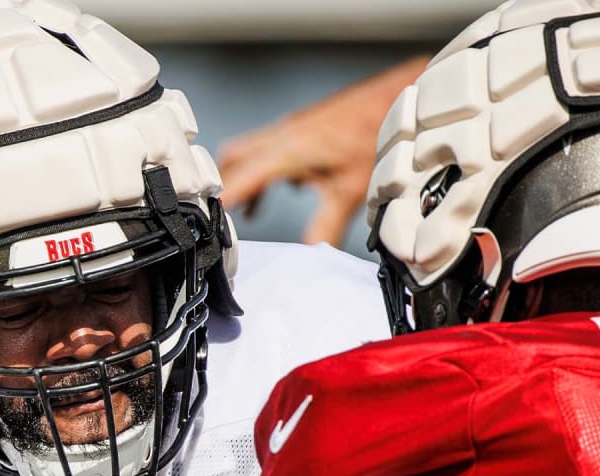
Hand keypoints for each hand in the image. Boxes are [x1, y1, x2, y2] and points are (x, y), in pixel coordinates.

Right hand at [217, 56, 430, 247]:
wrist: (395, 98)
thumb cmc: (374, 134)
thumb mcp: (350, 189)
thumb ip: (326, 224)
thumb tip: (310, 254)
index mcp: (286, 151)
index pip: (241, 179)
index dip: (221, 200)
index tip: (203, 218)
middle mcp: (282, 136)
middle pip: (233, 159)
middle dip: (222, 185)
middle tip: (216, 213)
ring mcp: (292, 128)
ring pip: (251, 151)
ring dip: (245, 176)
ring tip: (247, 208)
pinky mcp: (305, 127)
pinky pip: (272, 148)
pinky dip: (269, 168)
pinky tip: (289, 185)